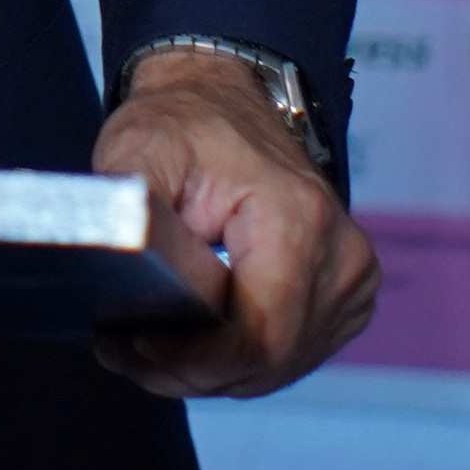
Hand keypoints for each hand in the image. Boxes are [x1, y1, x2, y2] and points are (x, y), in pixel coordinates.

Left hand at [91, 53, 379, 397]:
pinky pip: (288, 356)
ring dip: (207, 370)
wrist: (225, 99)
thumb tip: (119, 268)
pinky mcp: (345, 294)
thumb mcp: (140, 150)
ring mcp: (351, 279)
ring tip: (143, 339)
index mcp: (298, 220)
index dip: (194, 360)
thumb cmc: (183, 124)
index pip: (260, 336)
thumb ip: (129, 212)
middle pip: (267, 362)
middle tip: (121, 346)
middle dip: (189, 370)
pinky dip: (235, 359)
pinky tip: (189, 333)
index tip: (132, 344)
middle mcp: (340, 255)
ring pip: (276, 369)